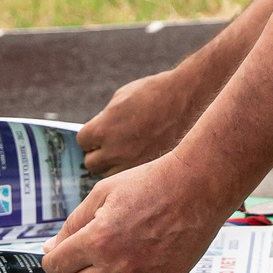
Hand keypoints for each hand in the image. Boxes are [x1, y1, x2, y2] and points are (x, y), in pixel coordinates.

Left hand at [44, 153, 232, 272]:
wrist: (198, 186)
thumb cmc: (152, 183)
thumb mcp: (103, 193)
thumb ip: (73, 224)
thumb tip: (51, 249)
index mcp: (98, 239)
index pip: (56, 266)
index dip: (53, 259)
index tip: (59, 256)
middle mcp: (117, 265)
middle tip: (81, 261)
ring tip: (109, 264)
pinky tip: (135, 263)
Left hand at [79, 68, 206, 176]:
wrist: (190, 98)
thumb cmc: (155, 93)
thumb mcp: (121, 98)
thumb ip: (104, 120)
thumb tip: (97, 135)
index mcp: (103, 128)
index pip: (82, 142)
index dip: (91, 136)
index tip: (101, 133)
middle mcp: (115, 150)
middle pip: (92, 164)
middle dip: (100, 153)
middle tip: (114, 144)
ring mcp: (133, 164)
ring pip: (110, 176)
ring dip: (116, 166)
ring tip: (131, 153)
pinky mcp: (150, 171)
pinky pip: (131, 179)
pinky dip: (133, 172)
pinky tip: (144, 159)